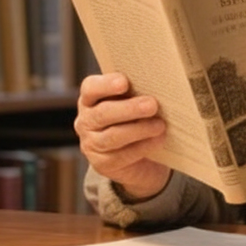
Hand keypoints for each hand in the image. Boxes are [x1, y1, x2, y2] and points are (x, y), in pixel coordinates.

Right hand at [74, 72, 170, 200]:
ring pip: (112, 136)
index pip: (90, 88)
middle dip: (129, 109)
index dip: (106, 84)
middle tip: (152, 105)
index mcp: (91, 98)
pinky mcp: (102, 164)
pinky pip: (122, 156)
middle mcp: (86, 121)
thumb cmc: (136, 117)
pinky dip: (143, 146)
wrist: (140, 156)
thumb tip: (157, 82)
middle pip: (103, 113)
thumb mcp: (134, 100)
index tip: (125, 82)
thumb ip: (137, 90)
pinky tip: (158, 139)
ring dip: (139, 130)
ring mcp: (91, 144)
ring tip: (160, 125)